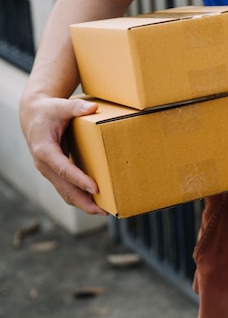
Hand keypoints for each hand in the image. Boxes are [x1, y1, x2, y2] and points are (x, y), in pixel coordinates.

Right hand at [19, 95, 107, 214]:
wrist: (33, 115)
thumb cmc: (49, 110)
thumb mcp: (61, 106)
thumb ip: (76, 107)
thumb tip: (93, 108)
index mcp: (45, 150)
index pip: (63, 169)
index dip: (79, 180)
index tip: (95, 188)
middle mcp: (44, 165)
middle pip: (64, 188)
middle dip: (84, 201)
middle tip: (104, 211)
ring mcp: (49, 171)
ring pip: (65, 193)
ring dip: (83, 204)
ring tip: (104, 211)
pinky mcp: (54, 172)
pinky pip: (67, 189)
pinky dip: (80, 197)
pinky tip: (96, 201)